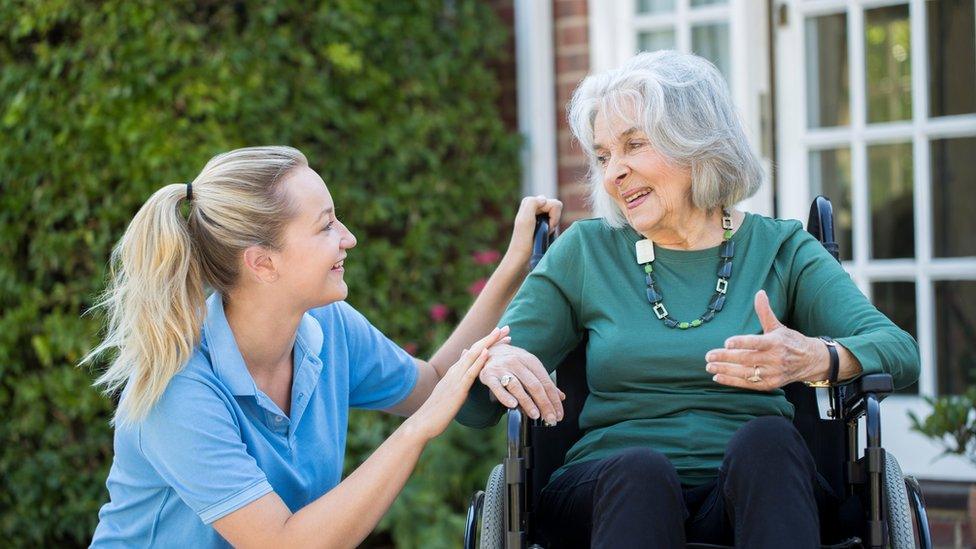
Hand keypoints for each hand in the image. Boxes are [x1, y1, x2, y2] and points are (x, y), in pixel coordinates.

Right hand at [406, 327, 509, 440]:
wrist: (423, 422)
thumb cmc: (438, 410)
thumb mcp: (450, 390)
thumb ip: (458, 376)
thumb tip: (464, 361)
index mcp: (455, 371)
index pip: (474, 352)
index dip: (488, 342)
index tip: (501, 334)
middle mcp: (455, 370)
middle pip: (475, 349)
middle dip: (491, 337)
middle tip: (506, 327)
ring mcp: (455, 378)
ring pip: (473, 356)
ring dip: (487, 343)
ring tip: (500, 333)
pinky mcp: (457, 389)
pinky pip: (470, 373)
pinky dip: (479, 361)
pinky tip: (487, 352)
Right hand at [479, 343, 564, 424]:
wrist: (489, 349)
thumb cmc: (513, 361)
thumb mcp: (530, 367)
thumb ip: (544, 382)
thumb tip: (561, 397)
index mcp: (530, 360)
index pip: (546, 382)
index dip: (553, 400)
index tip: (558, 414)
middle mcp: (517, 362)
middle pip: (534, 385)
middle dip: (544, 404)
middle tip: (550, 419)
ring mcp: (502, 368)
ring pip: (517, 387)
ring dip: (528, 402)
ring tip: (536, 415)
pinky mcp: (488, 375)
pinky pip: (497, 387)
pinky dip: (505, 397)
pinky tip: (513, 405)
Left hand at [504, 196, 562, 265]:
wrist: (520, 257)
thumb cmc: (523, 241)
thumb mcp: (525, 220)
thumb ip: (533, 203)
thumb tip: (544, 200)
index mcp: (529, 201)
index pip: (555, 204)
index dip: (554, 217)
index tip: (544, 227)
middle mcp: (533, 205)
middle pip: (557, 206)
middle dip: (554, 219)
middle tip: (544, 230)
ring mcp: (537, 214)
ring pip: (556, 214)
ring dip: (553, 224)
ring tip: (543, 233)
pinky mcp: (540, 222)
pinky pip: (554, 220)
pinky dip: (552, 228)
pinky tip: (545, 234)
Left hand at [704, 290, 828, 390]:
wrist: (810, 361)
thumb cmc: (790, 341)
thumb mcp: (778, 326)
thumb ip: (765, 312)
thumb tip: (759, 292)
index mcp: (776, 342)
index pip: (756, 342)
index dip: (741, 342)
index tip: (726, 342)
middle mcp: (775, 358)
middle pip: (746, 359)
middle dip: (726, 358)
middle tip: (708, 356)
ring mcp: (772, 373)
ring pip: (746, 373)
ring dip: (726, 371)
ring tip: (710, 367)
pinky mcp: (770, 384)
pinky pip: (748, 384)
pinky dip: (732, 382)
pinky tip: (718, 377)